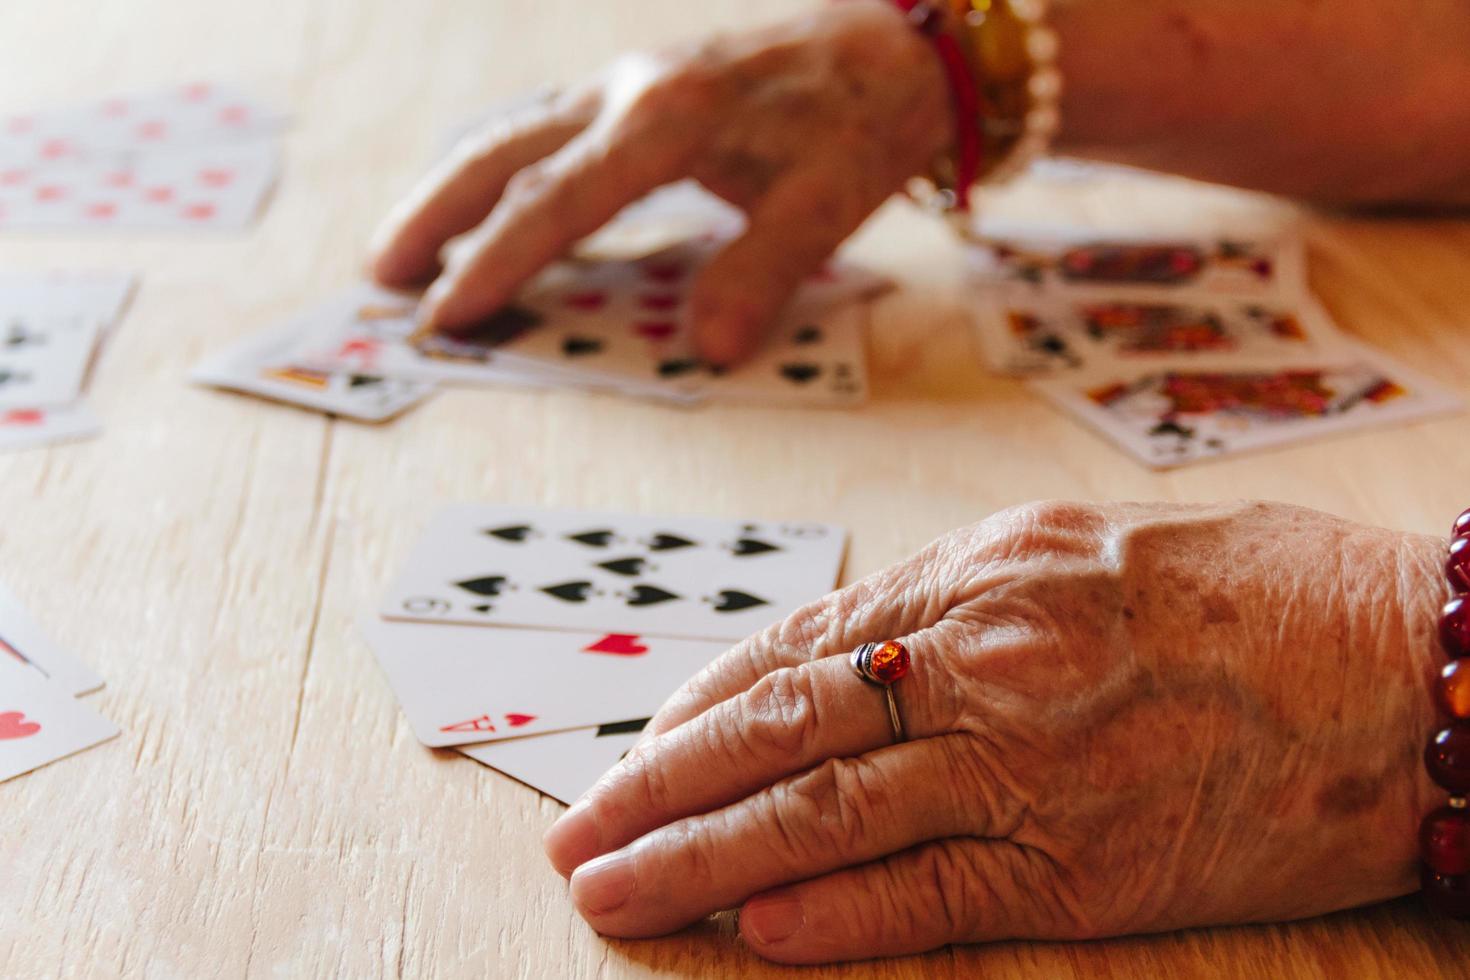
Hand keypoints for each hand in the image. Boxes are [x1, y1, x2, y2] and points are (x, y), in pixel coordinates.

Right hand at [368, 0, 948, 365]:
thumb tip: (705, 347)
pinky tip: (487, 199)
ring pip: (513, 130)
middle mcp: (630, 89)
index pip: (555, 199)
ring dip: (454, 186)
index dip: (494, 261)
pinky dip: (501, 168)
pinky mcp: (640, 88)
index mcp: (669, 117)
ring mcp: (629, 81)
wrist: (902, 43)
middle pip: (502, 150)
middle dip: (435, 215)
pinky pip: (546, 127)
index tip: (444, 315)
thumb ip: (762, 272)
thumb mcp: (828, 202)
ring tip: (406, 245)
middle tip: (381, 277)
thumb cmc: (865, 119)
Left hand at [542, 500, 1446, 963]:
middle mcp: (989, 660)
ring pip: (825, 816)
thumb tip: (843, 659)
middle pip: (781, 732)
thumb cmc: (1252, 594)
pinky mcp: (1089, 865)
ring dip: (704, 862)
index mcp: (983, 573)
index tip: (633, 746)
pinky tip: (754, 935)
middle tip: (575, 832)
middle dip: (658, 787)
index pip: (797, 648)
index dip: (698, 702)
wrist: (1409, 662)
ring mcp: (1033, 766)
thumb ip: (959, 602)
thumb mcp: (1082, 551)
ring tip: (616, 893)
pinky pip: (933, 894)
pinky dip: (835, 919)